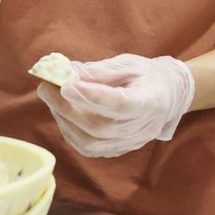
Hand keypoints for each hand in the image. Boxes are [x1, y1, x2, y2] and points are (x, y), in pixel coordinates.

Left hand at [37, 54, 194, 157]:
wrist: (169, 96)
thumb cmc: (148, 75)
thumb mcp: (129, 64)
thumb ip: (100, 70)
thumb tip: (68, 71)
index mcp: (150, 100)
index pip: (119, 104)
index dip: (92, 97)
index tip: (65, 85)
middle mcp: (142, 127)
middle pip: (99, 127)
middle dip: (66, 108)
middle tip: (46, 87)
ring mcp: (131, 143)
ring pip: (91, 143)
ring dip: (65, 121)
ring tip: (52, 99)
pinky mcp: (120, 150)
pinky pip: (91, 149)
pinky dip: (71, 134)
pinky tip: (62, 115)